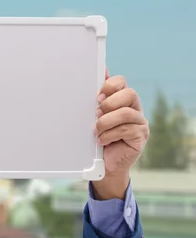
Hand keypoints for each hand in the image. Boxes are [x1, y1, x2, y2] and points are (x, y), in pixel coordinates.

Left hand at [92, 69, 149, 199]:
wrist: (105, 162)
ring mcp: (140, 122)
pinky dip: (109, 135)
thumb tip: (97, 75)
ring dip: (106, 121)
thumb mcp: (95, 116)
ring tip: (97, 130)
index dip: (109, 86)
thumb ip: (96, 100)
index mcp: (122, 99)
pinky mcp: (141, 136)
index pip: (121, 81)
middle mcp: (134, 108)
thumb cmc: (100, 136)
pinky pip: (125, 130)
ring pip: (126, 113)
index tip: (97, 96)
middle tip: (97, 113)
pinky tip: (102, 140)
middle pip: (130, 94)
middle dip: (110, 103)